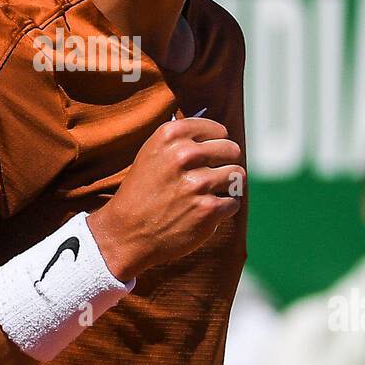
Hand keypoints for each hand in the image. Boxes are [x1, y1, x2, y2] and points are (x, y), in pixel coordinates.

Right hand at [88, 116, 242, 281]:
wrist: (127, 233)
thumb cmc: (142, 192)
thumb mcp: (152, 154)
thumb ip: (182, 140)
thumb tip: (218, 133)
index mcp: (169, 136)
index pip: (217, 130)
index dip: (216, 143)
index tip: (209, 155)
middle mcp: (183, 155)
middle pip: (231, 150)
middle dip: (225, 163)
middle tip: (211, 177)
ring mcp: (198, 183)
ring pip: (237, 175)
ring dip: (227, 186)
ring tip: (209, 194)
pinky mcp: (208, 209)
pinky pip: (233, 201)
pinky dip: (223, 208)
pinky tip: (204, 212)